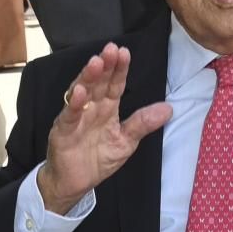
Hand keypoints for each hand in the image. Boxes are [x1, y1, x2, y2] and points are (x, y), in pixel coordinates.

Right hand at [37, 44, 171, 214]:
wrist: (74, 183)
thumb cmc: (97, 159)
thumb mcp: (126, 142)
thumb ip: (143, 124)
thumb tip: (169, 108)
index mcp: (107, 108)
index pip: (115, 85)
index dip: (120, 69)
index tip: (125, 52)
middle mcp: (92, 108)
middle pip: (98, 83)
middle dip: (105, 66)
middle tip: (112, 49)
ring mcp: (76, 117)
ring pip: (82, 92)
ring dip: (88, 77)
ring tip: (96, 62)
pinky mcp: (63, 130)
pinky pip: (69, 115)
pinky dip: (74, 104)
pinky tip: (80, 92)